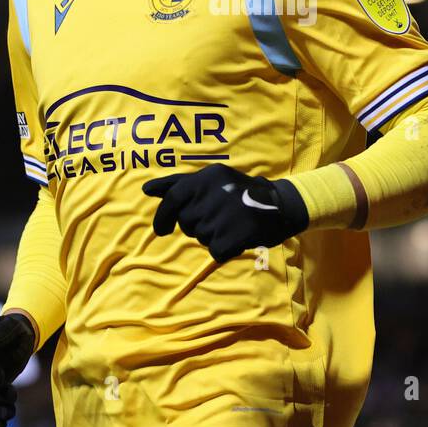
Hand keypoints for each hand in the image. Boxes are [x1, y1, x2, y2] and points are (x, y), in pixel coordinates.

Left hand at [142, 163, 308, 262]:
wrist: (281, 205)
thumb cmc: (240, 193)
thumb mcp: (211, 179)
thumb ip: (177, 184)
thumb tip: (146, 189)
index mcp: (208, 177)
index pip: (174, 197)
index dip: (163, 215)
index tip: (161, 230)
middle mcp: (215, 193)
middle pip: (187, 221)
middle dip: (196, 225)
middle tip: (219, 218)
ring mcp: (226, 214)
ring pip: (201, 236)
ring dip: (212, 236)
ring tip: (230, 224)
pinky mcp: (236, 234)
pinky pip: (215, 250)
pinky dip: (224, 248)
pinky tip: (236, 237)